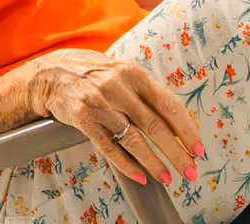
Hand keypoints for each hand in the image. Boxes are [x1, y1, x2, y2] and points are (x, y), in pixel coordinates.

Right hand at [26, 49, 201, 187]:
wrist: (51, 73)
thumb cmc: (92, 73)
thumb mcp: (122, 72)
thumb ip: (146, 93)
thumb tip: (177, 124)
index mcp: (134, 73)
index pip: (169, 104)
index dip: (186, 130)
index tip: (198, 149)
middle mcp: (118, 87)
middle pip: (155, 126)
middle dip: (177, 153)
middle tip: (190, 171)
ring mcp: (100, 103)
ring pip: (134, 140)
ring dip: (154, 163)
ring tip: (167, 177)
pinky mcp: (83, 119)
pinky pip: (109, 147)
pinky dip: (126, 164)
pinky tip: (139, 176)